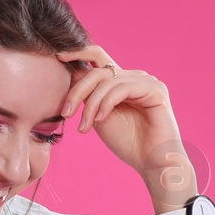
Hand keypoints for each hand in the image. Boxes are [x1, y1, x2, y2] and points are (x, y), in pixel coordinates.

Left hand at [55, 45, 191, 190]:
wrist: (151, 162)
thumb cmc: (127, 143)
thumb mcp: (98, 116)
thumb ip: (89, 96)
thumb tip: (71, 74)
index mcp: (121, 81)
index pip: (99, 58)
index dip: (79, 53)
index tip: (59, 57)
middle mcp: (134, 77)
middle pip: (98, 70)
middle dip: (78, 91)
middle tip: (66, 113)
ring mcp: (146, 81)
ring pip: (107, 81)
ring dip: (90, 105)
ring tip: (84, 127)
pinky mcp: (155, 90)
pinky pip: (122, 88)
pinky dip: (107, 103)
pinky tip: (100, 119)